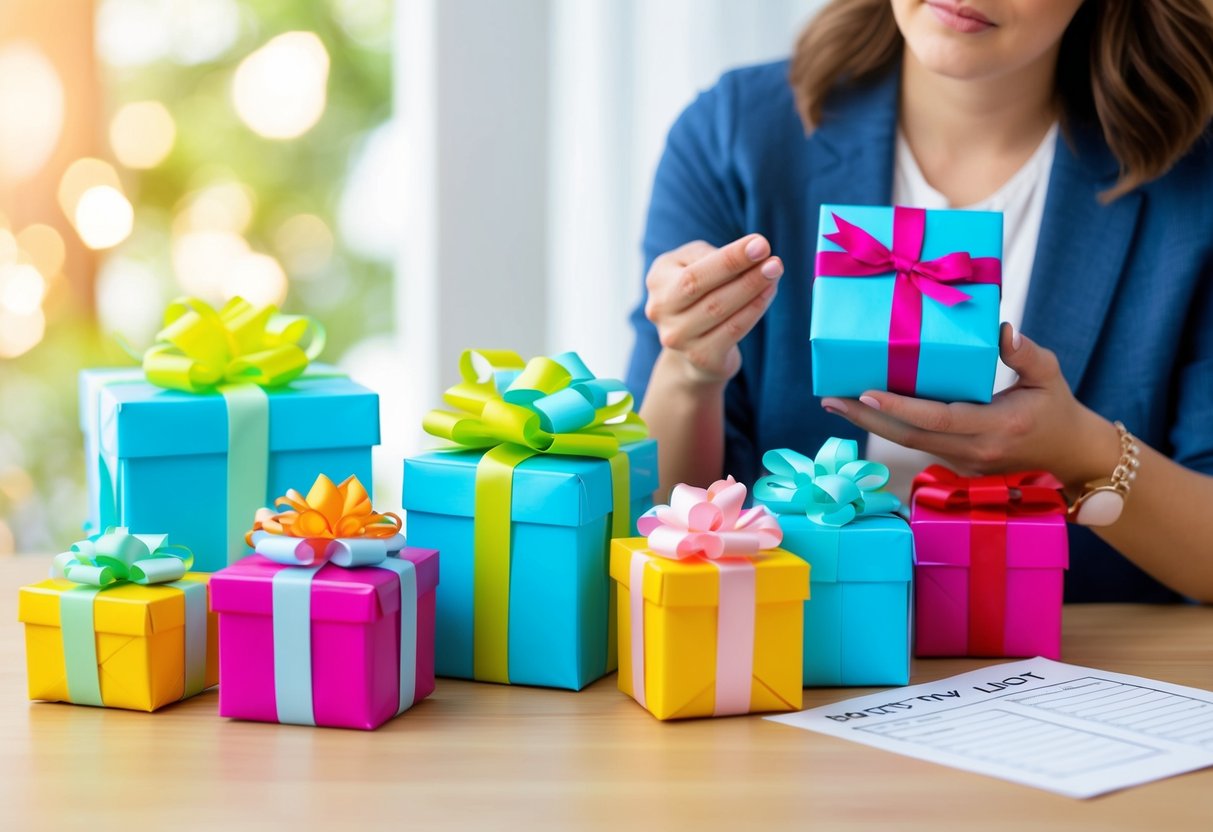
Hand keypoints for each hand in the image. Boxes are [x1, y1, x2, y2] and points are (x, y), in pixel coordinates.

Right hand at [644, 234, 782, 383]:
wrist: (693, 343)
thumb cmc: (699, 292)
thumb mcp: (696, 264)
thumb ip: (714, 256)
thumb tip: (751, 253)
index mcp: (658, 281)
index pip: (695, 271)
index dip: (730, 258)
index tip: (761, 245)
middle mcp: (661, 311)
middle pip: (705, 292)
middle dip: (744, 275)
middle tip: (774, 263)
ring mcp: (678, 338)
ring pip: (720, 311)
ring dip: (753, 291)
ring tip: (774, 274)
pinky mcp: (700, 357)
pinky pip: (732, 331)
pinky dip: (753, 311)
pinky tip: (768, 295)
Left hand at [820, 324, 1120, 487]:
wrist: (1071, 456)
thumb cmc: (1058, 408)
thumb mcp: (1049, 375)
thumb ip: (1026, 353)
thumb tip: (1002, 329)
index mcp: (996, 427)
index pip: (938, 419)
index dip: (900, 408)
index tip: (866, 393)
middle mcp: (974, 450)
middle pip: (909, 437)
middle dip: (866, 419)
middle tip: (830, 398)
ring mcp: (963, 462)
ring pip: (909, 444)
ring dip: (870, 425)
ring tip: (836, 402)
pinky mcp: (957, 464)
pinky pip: (918, 444)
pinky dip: (890, 428)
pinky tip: (866, 411)